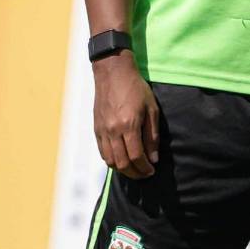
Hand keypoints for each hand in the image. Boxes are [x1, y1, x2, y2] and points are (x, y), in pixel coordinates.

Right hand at [92, 52, 159, 178]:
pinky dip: (112, 161)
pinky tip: (121, 161)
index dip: (144, 168)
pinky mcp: (96, 129)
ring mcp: (102, 131)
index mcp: (128, 125)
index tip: (152, 171)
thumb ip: (152, 135)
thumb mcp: (151, 108)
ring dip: (122, 170)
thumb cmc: (136, 88)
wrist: (113, 74)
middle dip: (134, 173)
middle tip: (144, 175)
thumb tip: (153, 158)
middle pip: (122, 163)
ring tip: (134, 170)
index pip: (136, 156)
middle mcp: (113, 131)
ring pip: (110, 160)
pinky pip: (102, 152)